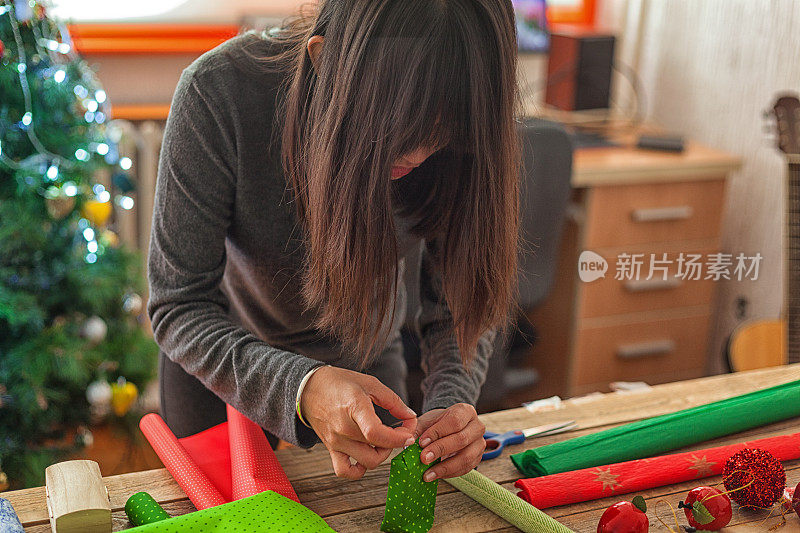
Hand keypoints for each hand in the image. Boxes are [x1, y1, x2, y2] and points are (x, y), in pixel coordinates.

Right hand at [301, 366, 417, 479]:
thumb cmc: (340, 383)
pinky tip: (366, 456)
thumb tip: (410, 417)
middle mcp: (343, 428)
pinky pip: (344, 471)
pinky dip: (358, 470)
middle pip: (376, 449)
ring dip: (382, 455)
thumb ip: (393, 401)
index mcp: (354, 407)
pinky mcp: (331, 448)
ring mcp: (336, 441)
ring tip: (383, 441)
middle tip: (400, 431)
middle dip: (396, 442)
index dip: (398, 437)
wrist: (309, 389)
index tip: (409, 432)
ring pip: (367, 463)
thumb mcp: (370, 383)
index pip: (376, 433)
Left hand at [414, 403, 485, 480]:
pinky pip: (465, 468)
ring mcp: (480, 443)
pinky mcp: (477, 458)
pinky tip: (435, 475)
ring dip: (445, 467)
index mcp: (465, 411)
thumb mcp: (426, 421)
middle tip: (423, 459)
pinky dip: (449, 473)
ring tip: (427, 474)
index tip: (421, 442)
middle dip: (440, 450)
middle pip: (461, 439)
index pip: (454, 421)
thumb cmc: (437, 424)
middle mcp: (477, 426)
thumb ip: (417, 429)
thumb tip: (408, 442)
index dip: (437, 432)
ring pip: (466, 457)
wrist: (448, 429)